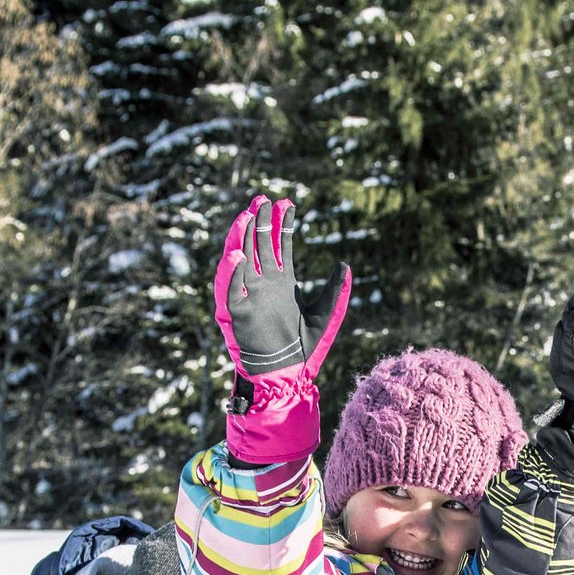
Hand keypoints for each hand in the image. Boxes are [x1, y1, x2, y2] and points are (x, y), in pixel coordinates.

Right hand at [214, 194, 350, 379]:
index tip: (287, 203)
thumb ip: (335, 291)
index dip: (282, 224)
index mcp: (281, 281)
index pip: (280, 244)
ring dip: (241, 238)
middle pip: (258, 245)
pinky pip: (229, 291)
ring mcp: (247, 297)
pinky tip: (238, 256)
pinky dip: (231, 274)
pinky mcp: (235, 315)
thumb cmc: (303, 347)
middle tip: (264, 199)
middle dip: (260, 222)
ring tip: (247, 217)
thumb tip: (344, 266)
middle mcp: (262, 284)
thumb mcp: (325, 315)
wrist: (287, 376)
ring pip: (240, 260)